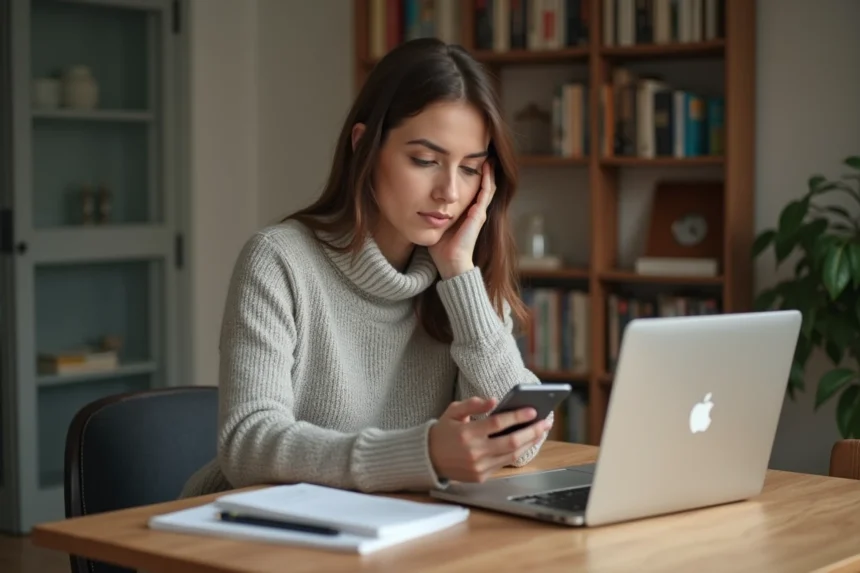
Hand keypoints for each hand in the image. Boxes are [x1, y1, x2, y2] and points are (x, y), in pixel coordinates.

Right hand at [428, 396, 551, 482]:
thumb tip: (494, 401)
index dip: (517, 416)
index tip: (533, 410)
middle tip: (546, 422)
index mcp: (466, 434)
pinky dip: (517, 452)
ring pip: (512, 455)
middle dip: (532, 431)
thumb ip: (473, 404)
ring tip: (540, 431)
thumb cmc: (443, 431)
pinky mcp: (481, 476)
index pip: (498, 424)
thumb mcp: (453, 412)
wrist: (428, 459)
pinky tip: (526, 442)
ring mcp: (479, 467)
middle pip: (511, 442)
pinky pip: (504, 463)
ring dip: (529, 443)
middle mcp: (474, 452)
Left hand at [429, 160, 496, 279]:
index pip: (471, 191)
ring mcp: (479, 212)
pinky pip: (486, 192)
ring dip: (488, 172)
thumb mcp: (435, 224)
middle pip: (482, 186)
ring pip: (488, 187)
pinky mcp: (479, 214)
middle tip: (481, 154)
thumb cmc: (441, 248)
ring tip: (487, 156)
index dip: (471, 176)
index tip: (465, 162)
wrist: (450, 262)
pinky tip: (486, 167)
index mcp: (466, 214)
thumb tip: (414, 202)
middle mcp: (475, 211)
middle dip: (482, 171)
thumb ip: (430, 213)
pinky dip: (487, 179)